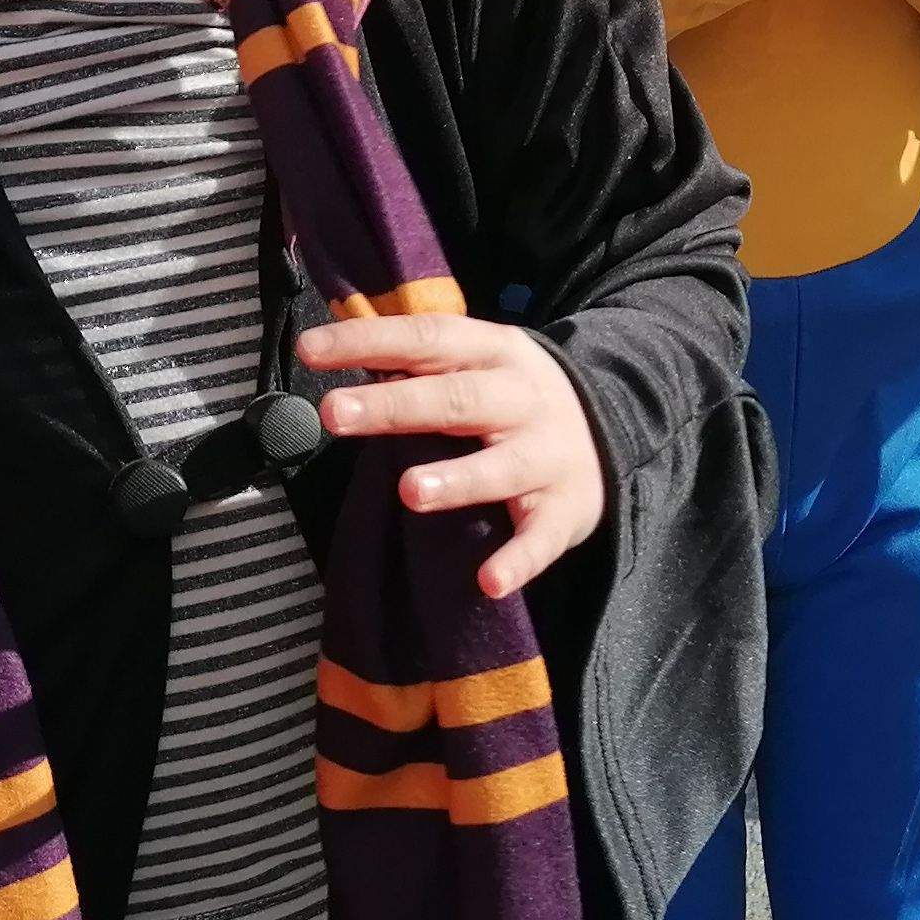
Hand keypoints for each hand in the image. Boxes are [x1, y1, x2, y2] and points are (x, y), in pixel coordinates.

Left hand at [300, 313, 605, 600]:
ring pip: (501, 467)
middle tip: (334, 415)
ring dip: (457, 479)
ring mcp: (548, 455)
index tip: (310, 352)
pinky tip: (489, 580)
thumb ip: (418, 363)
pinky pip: (542, 538)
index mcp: (492, 352)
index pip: (426, 339)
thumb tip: (331, 354)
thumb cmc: (510, 399)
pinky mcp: (566, 510)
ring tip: (410, 492)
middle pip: (456, 399)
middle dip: (394, 406)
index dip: (368, 341)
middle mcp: (522, 398)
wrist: (609, 429)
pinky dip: (518, 560)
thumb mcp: (476, 363)